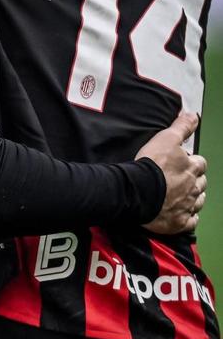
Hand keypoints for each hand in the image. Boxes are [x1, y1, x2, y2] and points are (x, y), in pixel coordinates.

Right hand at [136, 113, 206, 235]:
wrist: (137, 191)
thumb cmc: (150, 164)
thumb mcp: (166, 138)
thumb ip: (181, 127)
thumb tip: (193, 116)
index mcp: (191, 168)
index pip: (200, 163)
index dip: (192, 162)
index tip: (184, 161)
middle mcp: (192, 188)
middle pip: (201, 183)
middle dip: (194, 180)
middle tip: (181, 179)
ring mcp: (187, 206)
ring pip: (198, 202)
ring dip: (193, 199)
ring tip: (182, 196)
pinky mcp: (179, 222)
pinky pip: (190, 222)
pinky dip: (188, 218)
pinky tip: (182, 214)